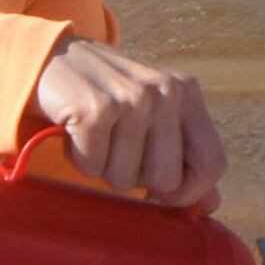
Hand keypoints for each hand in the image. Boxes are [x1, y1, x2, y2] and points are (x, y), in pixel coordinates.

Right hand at [32, 36, 223, 208]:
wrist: (52, 59)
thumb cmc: (109, 99)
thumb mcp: (154, 119)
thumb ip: (184, 158)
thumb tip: (211, 204)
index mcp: (187, 92)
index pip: (213, 165)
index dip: (189, 192)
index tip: (159, 192)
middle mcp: (166, 91)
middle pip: (166, 180)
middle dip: (136, 178)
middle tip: (117, 147)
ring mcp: (131, 97)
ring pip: (125, 178)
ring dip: (103, 167)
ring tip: (97, 134)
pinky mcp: (94, 109)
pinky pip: (92, 167)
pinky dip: (79, 159)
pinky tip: (76, 131)